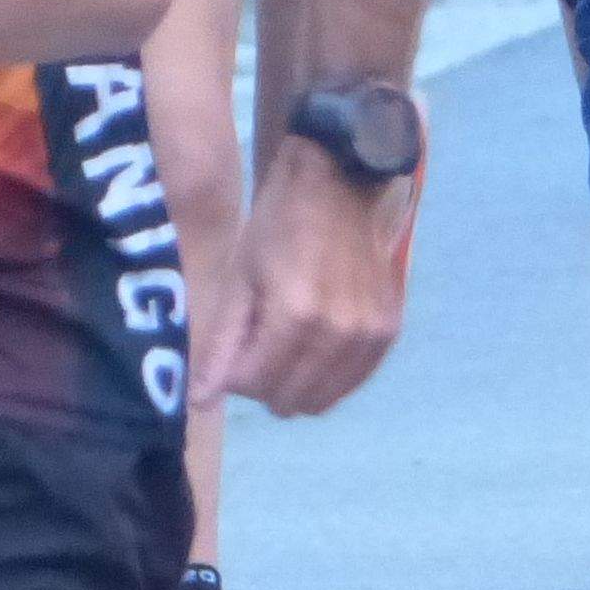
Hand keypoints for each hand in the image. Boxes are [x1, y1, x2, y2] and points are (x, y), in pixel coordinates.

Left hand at [222, 136, 411, 418]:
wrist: (337, 187)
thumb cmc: (276, 227)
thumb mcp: (238, 279)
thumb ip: (221, 345)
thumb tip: (199, 402)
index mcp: (296, 316)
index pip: (254, 383)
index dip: (232, 376)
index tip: (231, 350)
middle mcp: (340, 333)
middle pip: (289, 398)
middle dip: (262, 384)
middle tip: (255, 348)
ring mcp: (371, 335)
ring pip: (322, 400)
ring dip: (294, 385)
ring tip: (283, 347)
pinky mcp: (389, 331)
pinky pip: (353, 382)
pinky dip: (327, 379)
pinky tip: (312, 351)